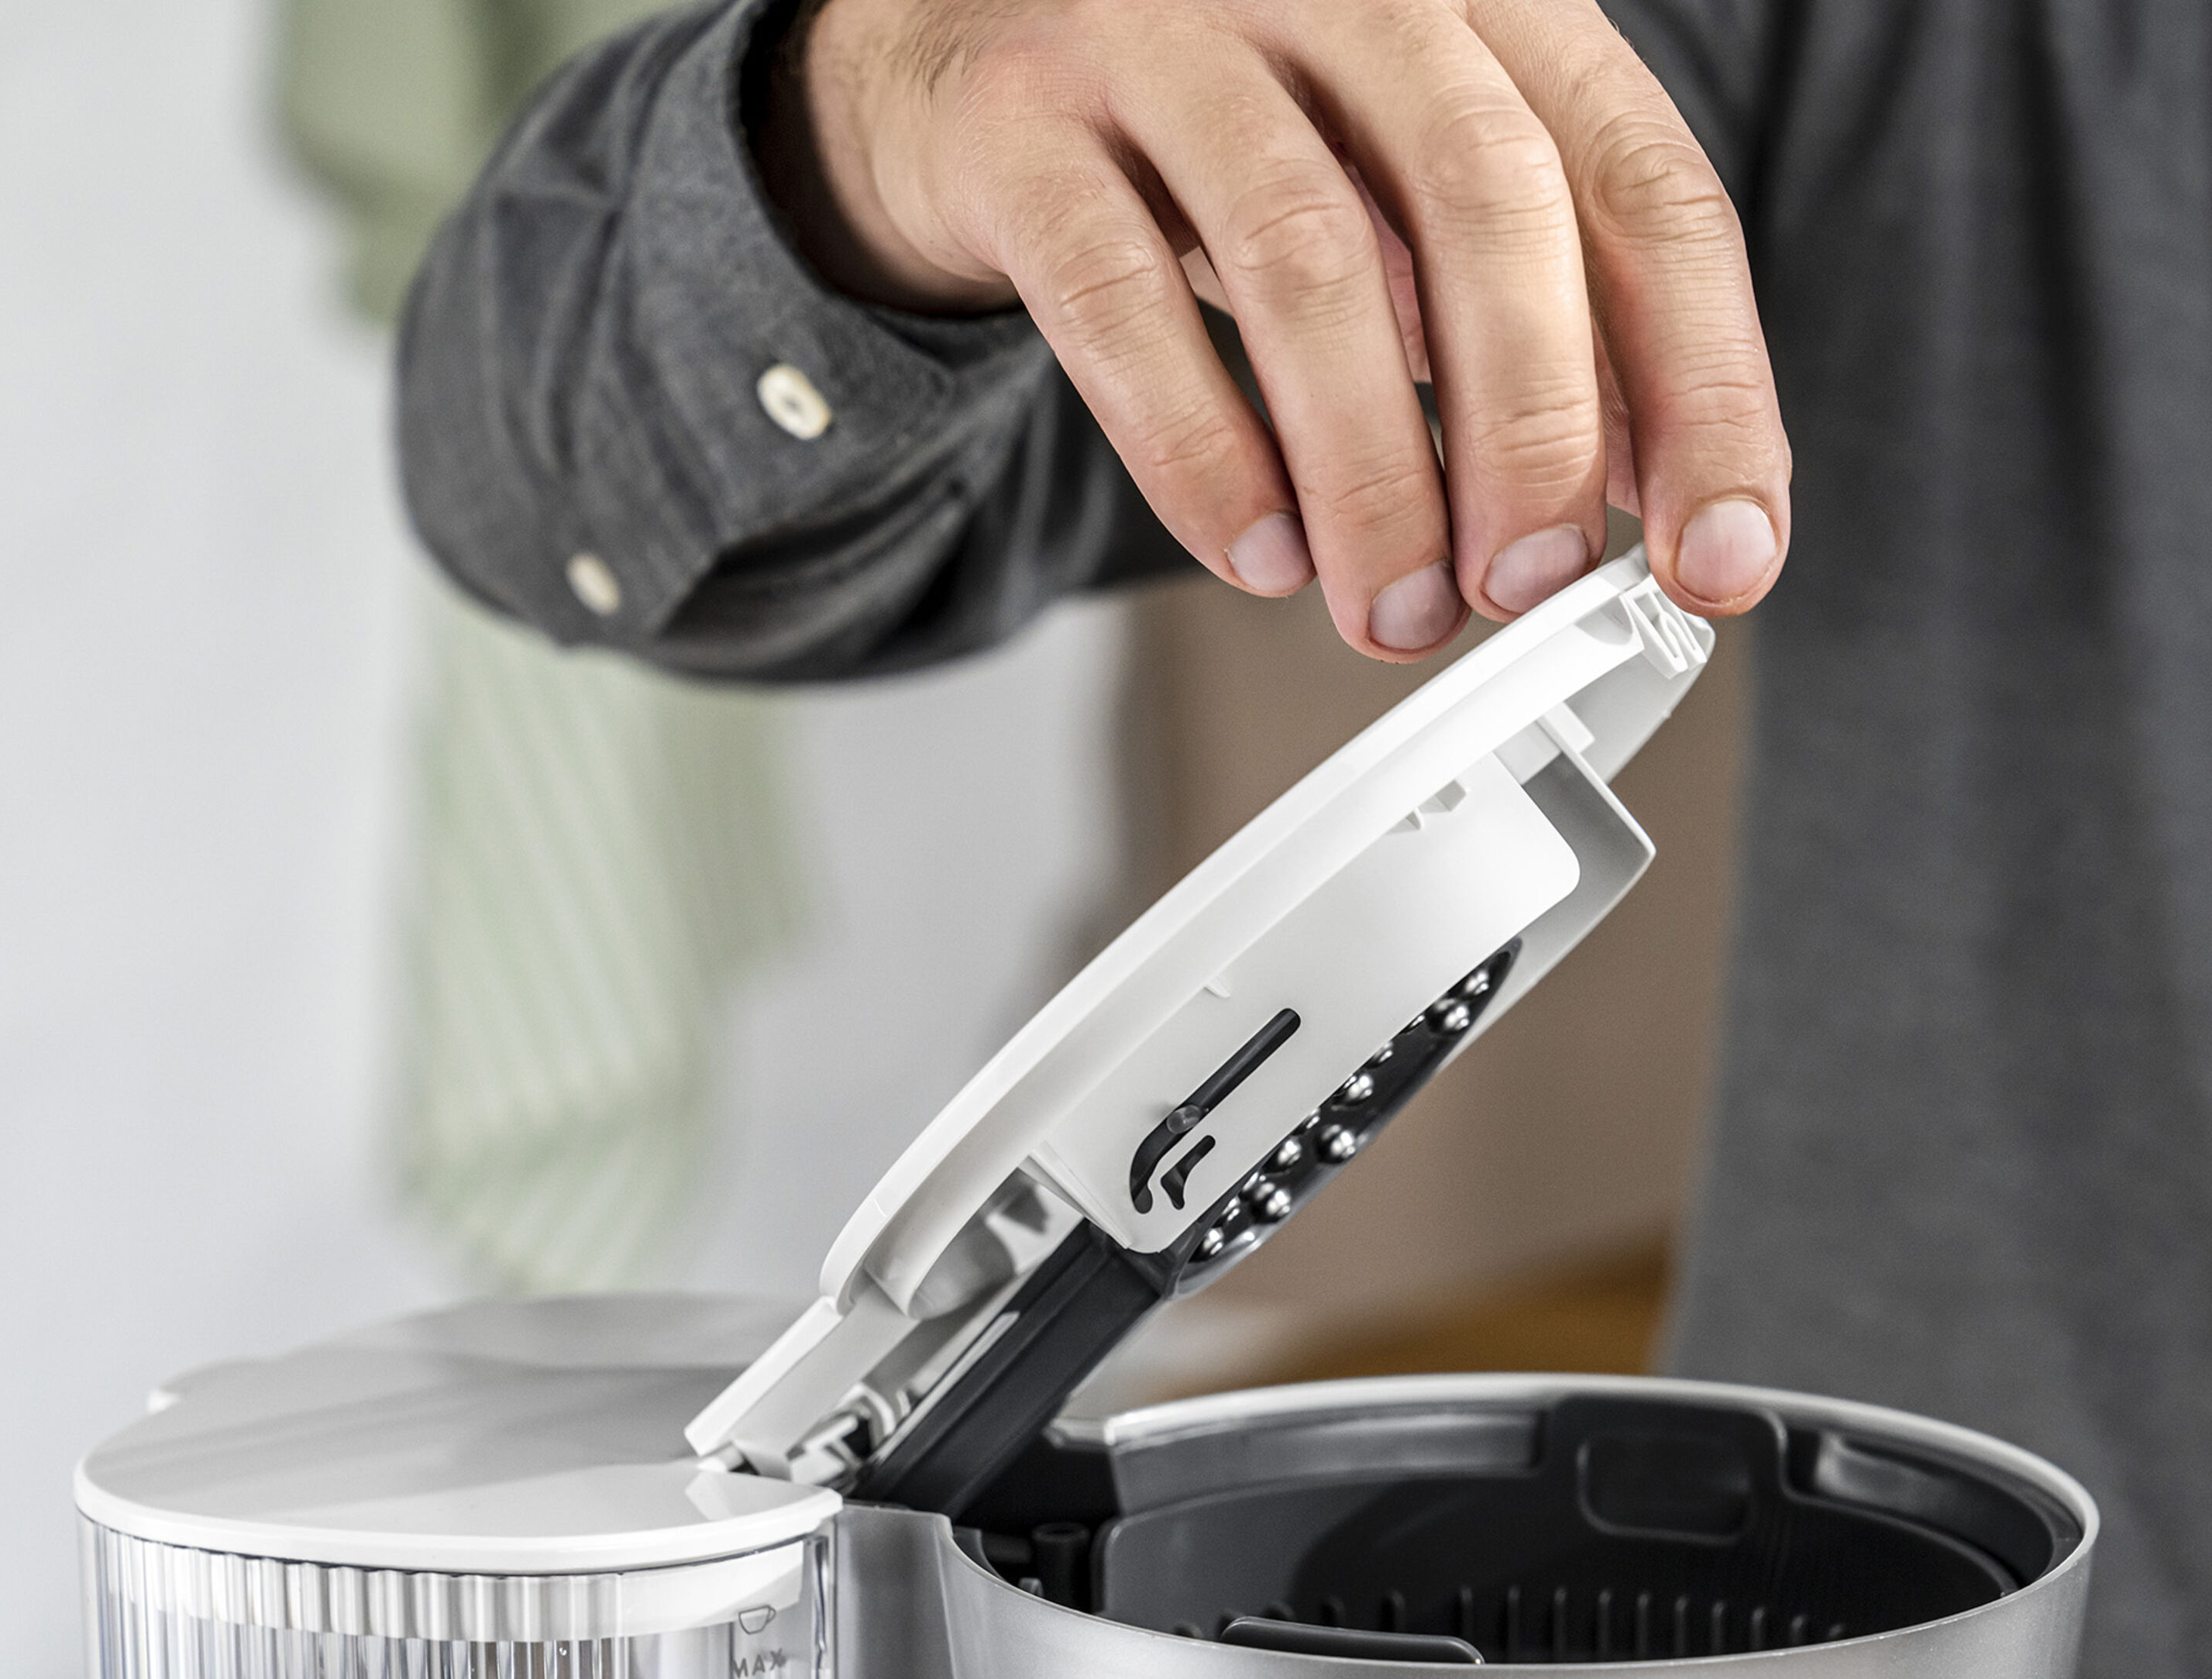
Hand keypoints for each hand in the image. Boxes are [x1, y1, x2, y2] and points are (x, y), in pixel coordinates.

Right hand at [758, 0, 1788, 658]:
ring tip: (1388, 609)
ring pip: (1306, 259)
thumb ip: (1522, 318)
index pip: (1641, 186)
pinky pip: (1116, 300)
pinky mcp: (1022, 125)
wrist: (966, 43)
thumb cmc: (1220, 137)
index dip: (1702, 384)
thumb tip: (1640, 499)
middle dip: (1532, 430)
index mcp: (1479, 5)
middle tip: (1524, 588)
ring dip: (1369, 471)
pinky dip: (1198, 451)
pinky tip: (1252, 553)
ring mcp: (1168, 40)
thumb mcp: (1403, 195)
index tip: (1722, 558)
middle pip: (1489, 200)